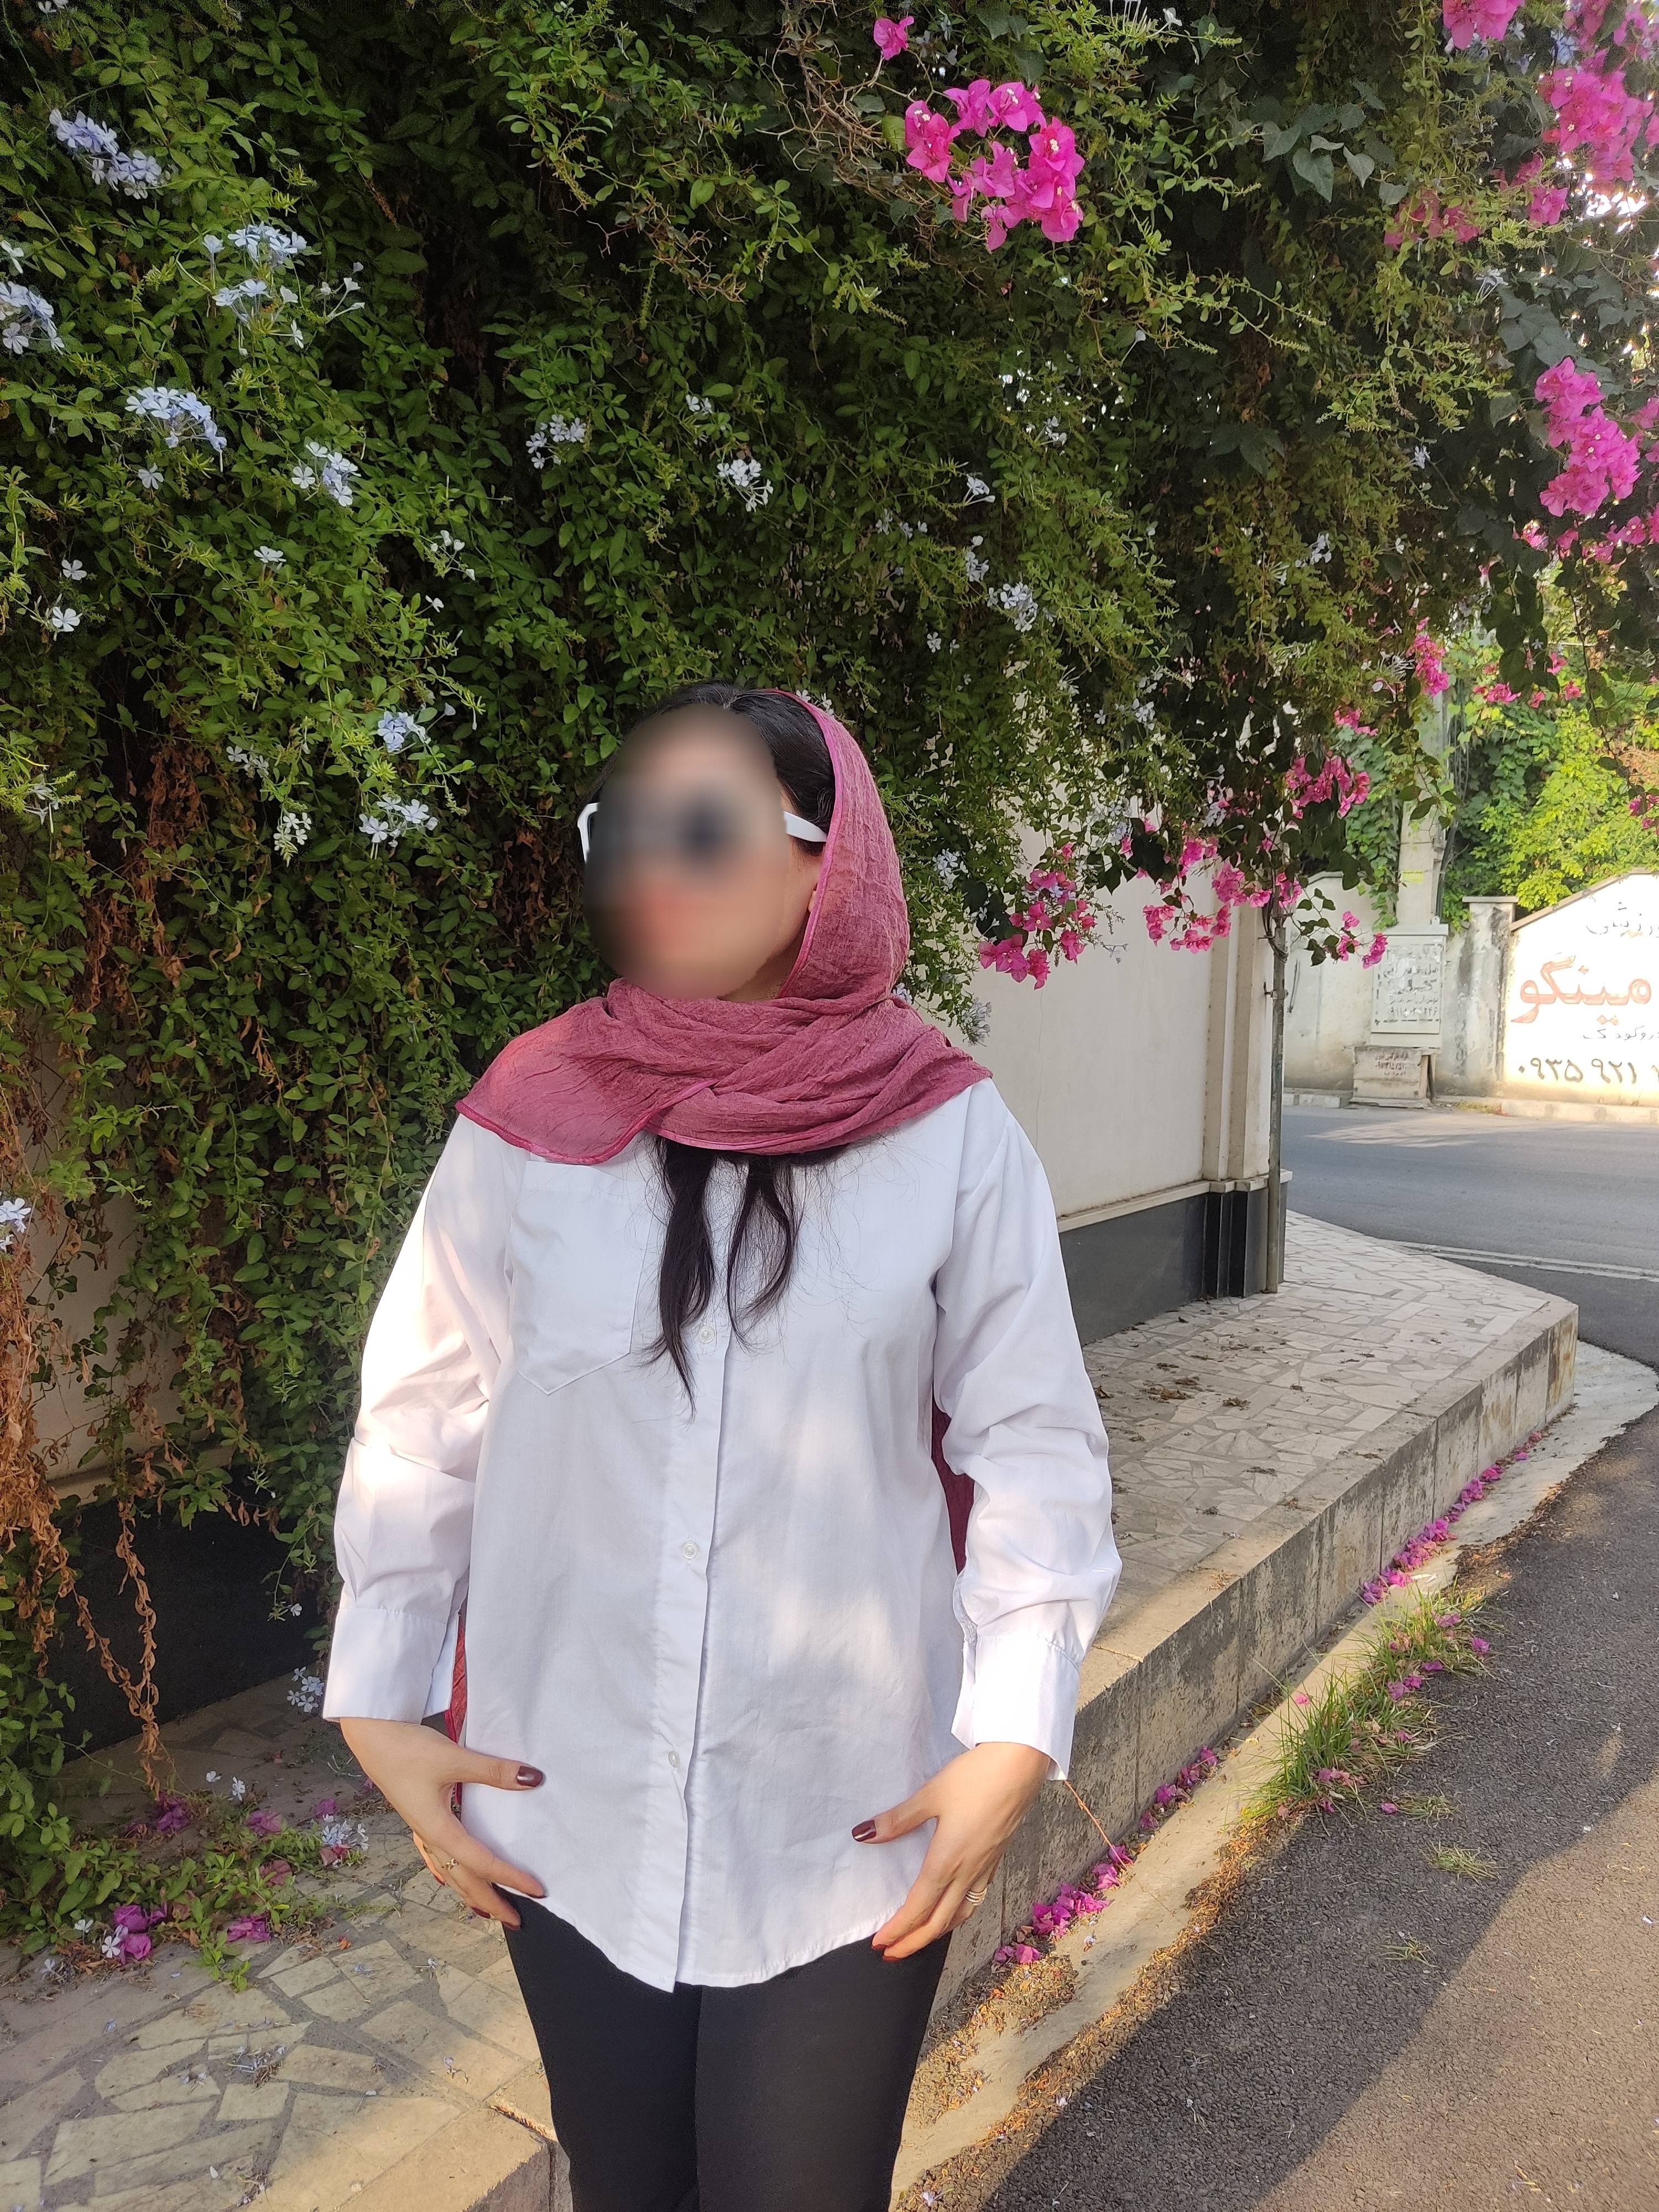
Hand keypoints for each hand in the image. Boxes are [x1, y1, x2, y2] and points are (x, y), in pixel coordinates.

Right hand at [337, 1716, 546, 1927]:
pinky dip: (450, 1873)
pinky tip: (449, 1878)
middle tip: (516, 1920)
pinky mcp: (419, 1818)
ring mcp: (422, 1829)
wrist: (371, 1736)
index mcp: (438, 1829)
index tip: (536, 1891)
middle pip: (464, 1880)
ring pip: (450, 1872)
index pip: (482, 1863)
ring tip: (488, 1909)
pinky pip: (437, 1857)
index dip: (511, 1878)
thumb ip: (494, 1771)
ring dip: (471, 1892)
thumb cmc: (407, 1749)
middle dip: (490, 1901)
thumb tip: (532, 1779)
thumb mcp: (454, 1759)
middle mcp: (430, 1836)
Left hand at [854, 1740, 1049, 1960]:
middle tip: (891, 1954)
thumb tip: (863, 1835)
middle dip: (913, 1942)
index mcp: (947, 1860)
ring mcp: (985, 1868)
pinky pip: (975, 1901)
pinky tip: (954, 1910)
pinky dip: (959, 1916)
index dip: (897, 1929)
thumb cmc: (974, 1777)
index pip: (917, 1907)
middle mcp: (967, 1872)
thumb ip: (897, 1819)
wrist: (1019, 1767)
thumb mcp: (930, 1795)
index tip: (879, 1943)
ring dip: (936, 1933)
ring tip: (919, 1939)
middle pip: (938, 1922)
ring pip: (959, 1915)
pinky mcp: (996, 1859)